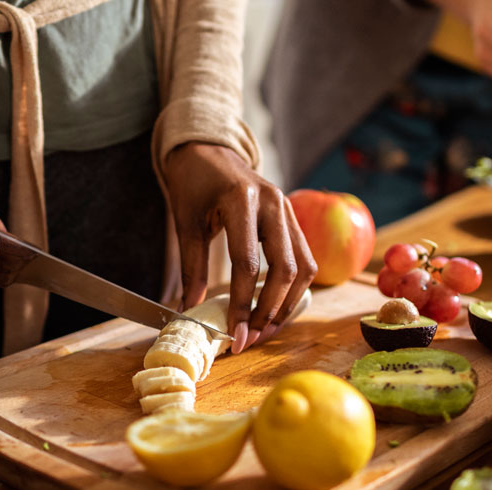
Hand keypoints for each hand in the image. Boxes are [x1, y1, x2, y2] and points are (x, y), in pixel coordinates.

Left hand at [162, 143, 316, 353]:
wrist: (209, 150)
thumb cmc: (195, 183)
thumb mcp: (186, 223)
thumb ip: (192, 268)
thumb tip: (190, 311)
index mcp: (242, 200)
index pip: (248, 264)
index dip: (242, 304)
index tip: (235, 334)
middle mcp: (274, 204)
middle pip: (285, 270)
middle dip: (269, 310)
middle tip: (251, 337)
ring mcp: (289, 209)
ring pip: (303, 267)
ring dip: (287, 304)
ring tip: (265, 328)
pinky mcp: (293, 218)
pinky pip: (304, 259)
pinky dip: (293, 288)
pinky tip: (275, 306)